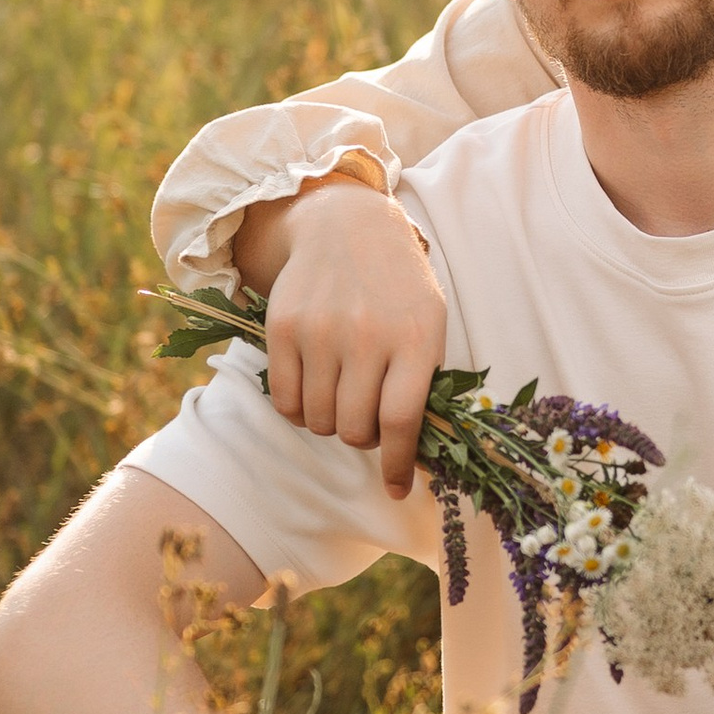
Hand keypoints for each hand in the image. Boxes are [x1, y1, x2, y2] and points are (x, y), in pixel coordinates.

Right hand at [243, 178, 445, 494]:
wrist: (349, 226)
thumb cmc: (399, 287)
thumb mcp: (430, 323)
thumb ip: (423, 383)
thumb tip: (414, 456)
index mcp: (416, 338)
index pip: (401, 422)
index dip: (397, 464)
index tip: (396, 487)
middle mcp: (367, 335)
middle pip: (354, 429)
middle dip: (362, 438)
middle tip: (367, 420)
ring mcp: (321, 331)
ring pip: (318, 421)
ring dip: (330, 424)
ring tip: (342, 397)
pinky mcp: (283, 328)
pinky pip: (286, 401)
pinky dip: (299, 410)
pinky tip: (314, 388)